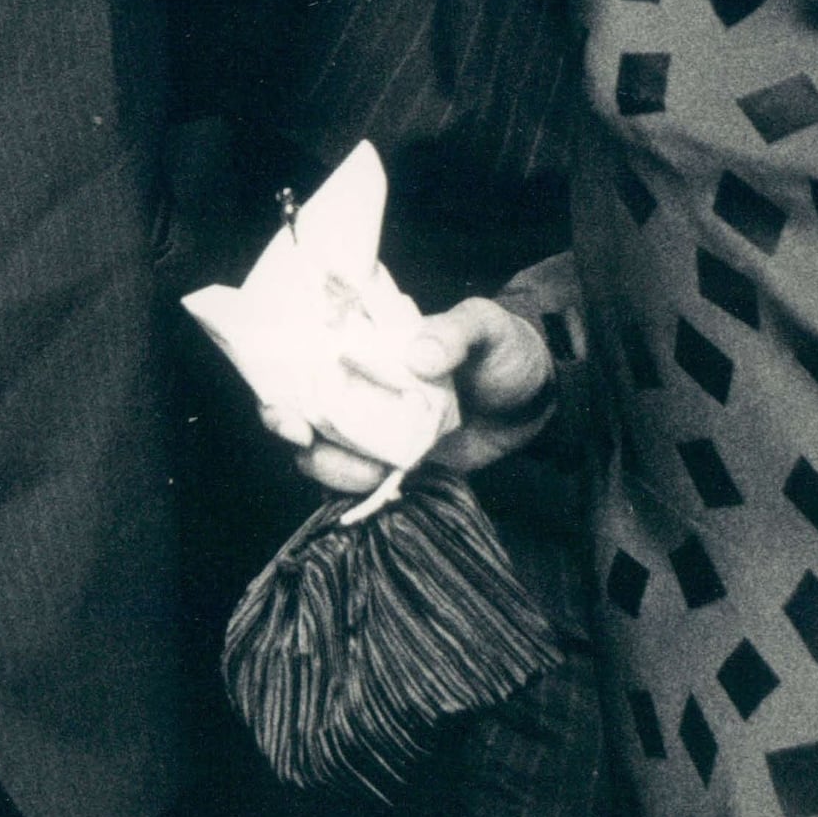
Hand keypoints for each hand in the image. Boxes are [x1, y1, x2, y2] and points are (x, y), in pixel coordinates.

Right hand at [259, 293, 558, 495]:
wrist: (539, 403)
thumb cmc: (504, 350)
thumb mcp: (485, 327)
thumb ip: (455, 332)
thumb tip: (419, 355)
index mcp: (366, 342)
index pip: (303, 353)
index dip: (278, 378)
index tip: (284, 406)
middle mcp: (357, 384)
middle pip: (300, 406)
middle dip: (289, 427)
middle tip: (303, 439)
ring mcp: (373, 427)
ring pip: (322, 451)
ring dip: (330, 464)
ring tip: (371, 468)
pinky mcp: (393, 464)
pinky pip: (359, 481)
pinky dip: (359, 489)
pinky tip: (381, 484)